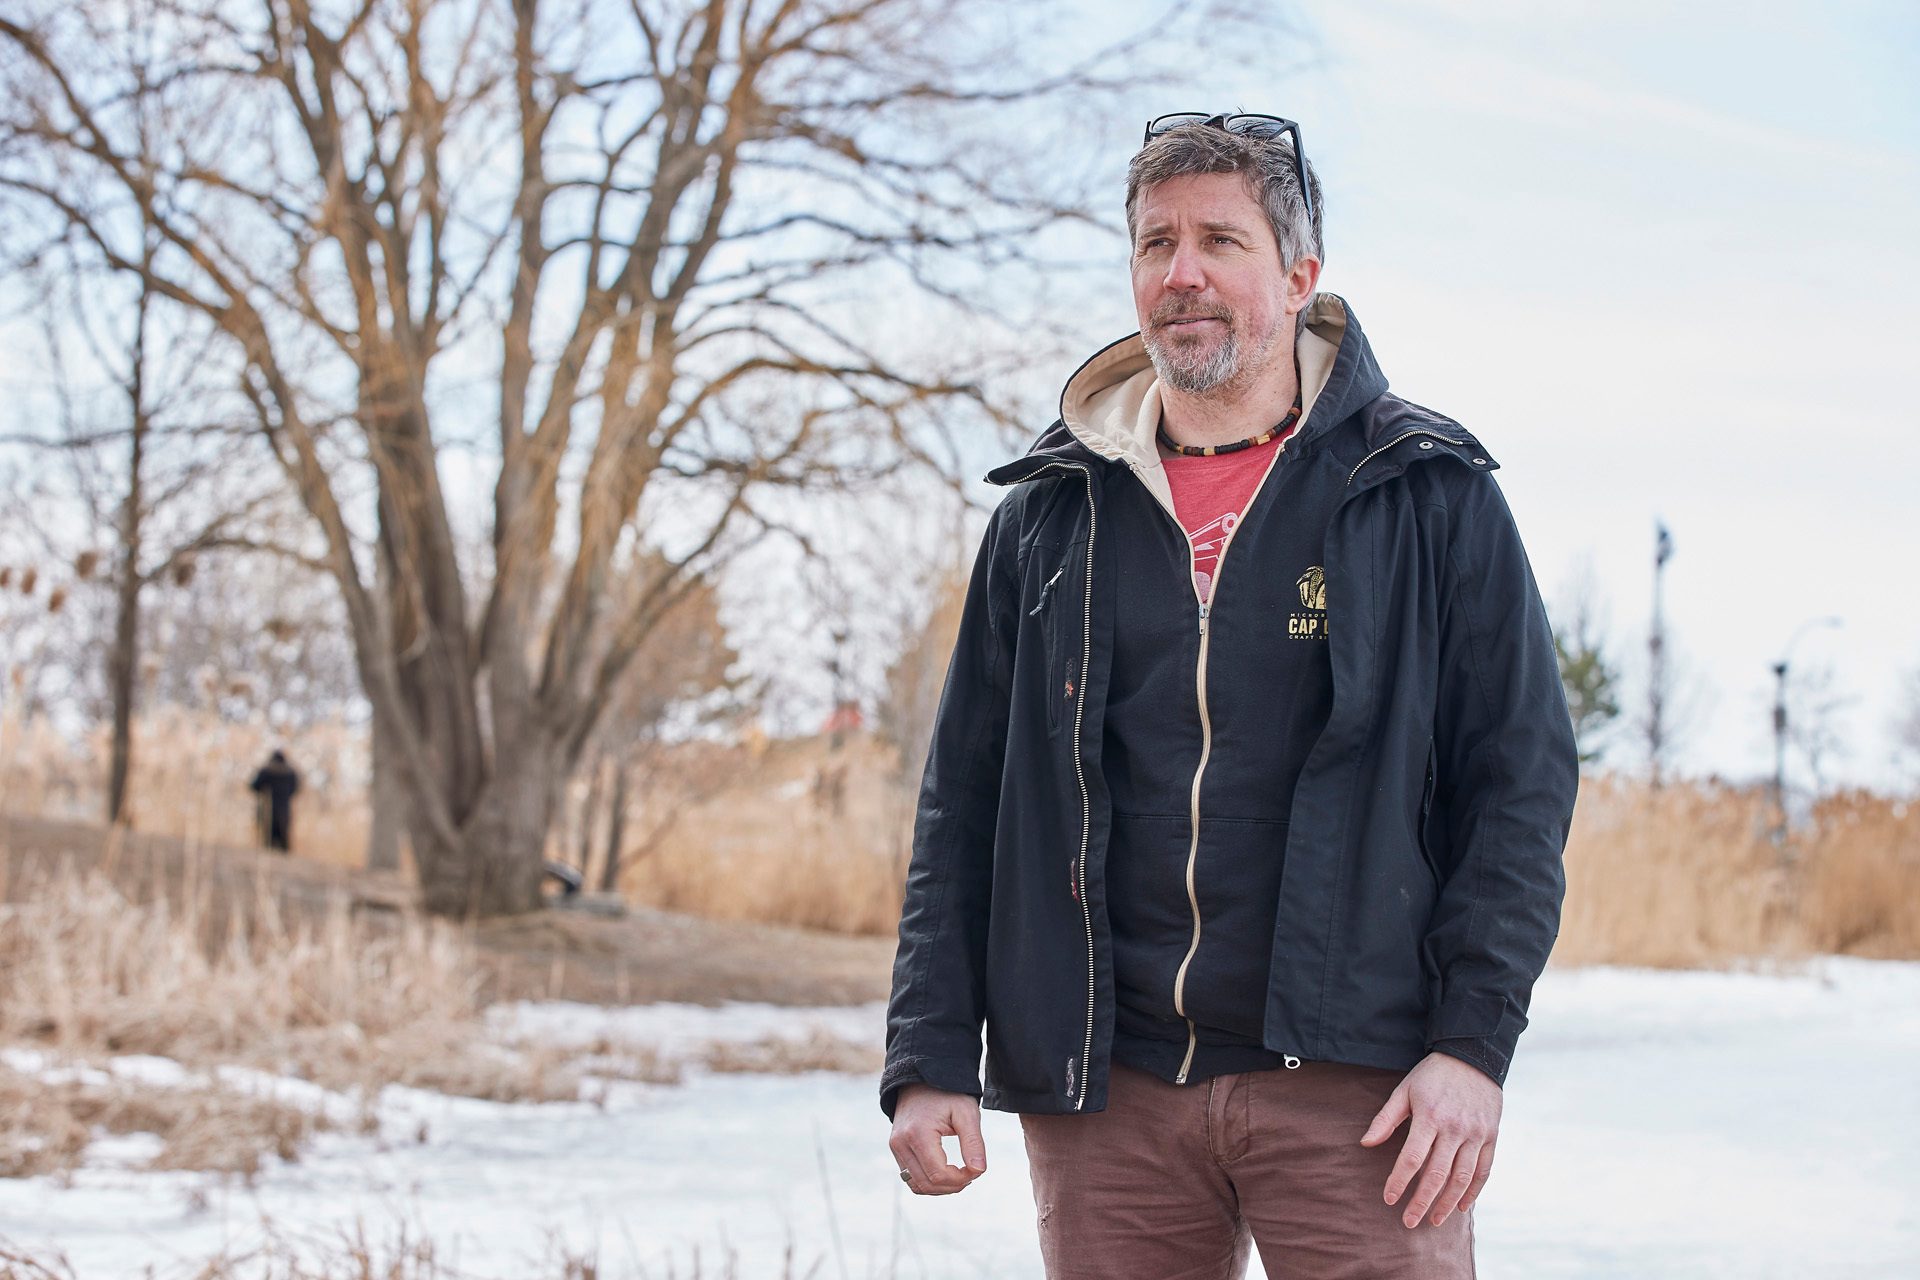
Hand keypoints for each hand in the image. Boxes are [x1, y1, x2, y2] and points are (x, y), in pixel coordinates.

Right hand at [888, 1083, 987, 1194]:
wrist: (922, 1078)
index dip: (961, 1179)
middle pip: (927, 1184)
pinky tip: (946, 1173)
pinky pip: (911, 1177)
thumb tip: (979, 1171)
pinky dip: (929, 1182)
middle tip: (972, 1174)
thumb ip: (974, 1142)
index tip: (976, 1170)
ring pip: (917, 1186)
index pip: (938, 1175)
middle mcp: (901, 1143)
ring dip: (941, 1188)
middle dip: (953, 1186)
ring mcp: (896, 1147)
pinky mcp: (896, 1149)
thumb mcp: (966, 1112)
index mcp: (918, 1134)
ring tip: (960, 1175)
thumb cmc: (947, 1093)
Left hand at [1358, 1051, 1500, 1228]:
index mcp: (1430, 1117)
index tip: (1389, 1199)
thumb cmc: (1432, 1076)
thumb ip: (1386, 1119)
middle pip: (1437, 1174)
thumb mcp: (1404, 1090)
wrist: (1472, 1057)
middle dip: (1421, 1201)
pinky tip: (1461, 1206)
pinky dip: (1473, 1191)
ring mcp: (1476, 1134)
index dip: (1399, 1181)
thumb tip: (1366, 1143)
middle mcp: (1455, 1129)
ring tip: (1433, 1220)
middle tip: (1409, 1222)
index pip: (1412, 1158)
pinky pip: (1483, 1170)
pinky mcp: (1491, 1136)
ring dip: (1447, 1203)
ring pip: (1462, 1178)